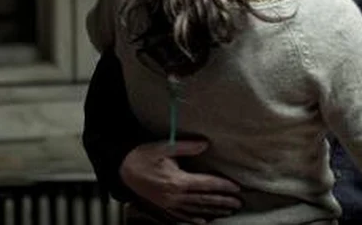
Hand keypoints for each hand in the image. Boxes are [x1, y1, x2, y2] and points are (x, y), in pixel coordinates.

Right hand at [120, 140, 242, 223]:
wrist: (123, 170)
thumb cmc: (143, 156)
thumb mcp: (164, 147)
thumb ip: (186, 146)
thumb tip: (205, 144)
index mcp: (178, 181)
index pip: (206, 184)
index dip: (222, 185)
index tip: (236, 187)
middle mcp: (175, 196)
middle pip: (204, 200)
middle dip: (223, 201)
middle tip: (238, 202)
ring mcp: (169, 204)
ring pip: (196, 209)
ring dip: (213, 210)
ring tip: (228, 210)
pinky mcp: (164, 207)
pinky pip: (182, 216)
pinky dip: (194, 219)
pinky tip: (204, 221)